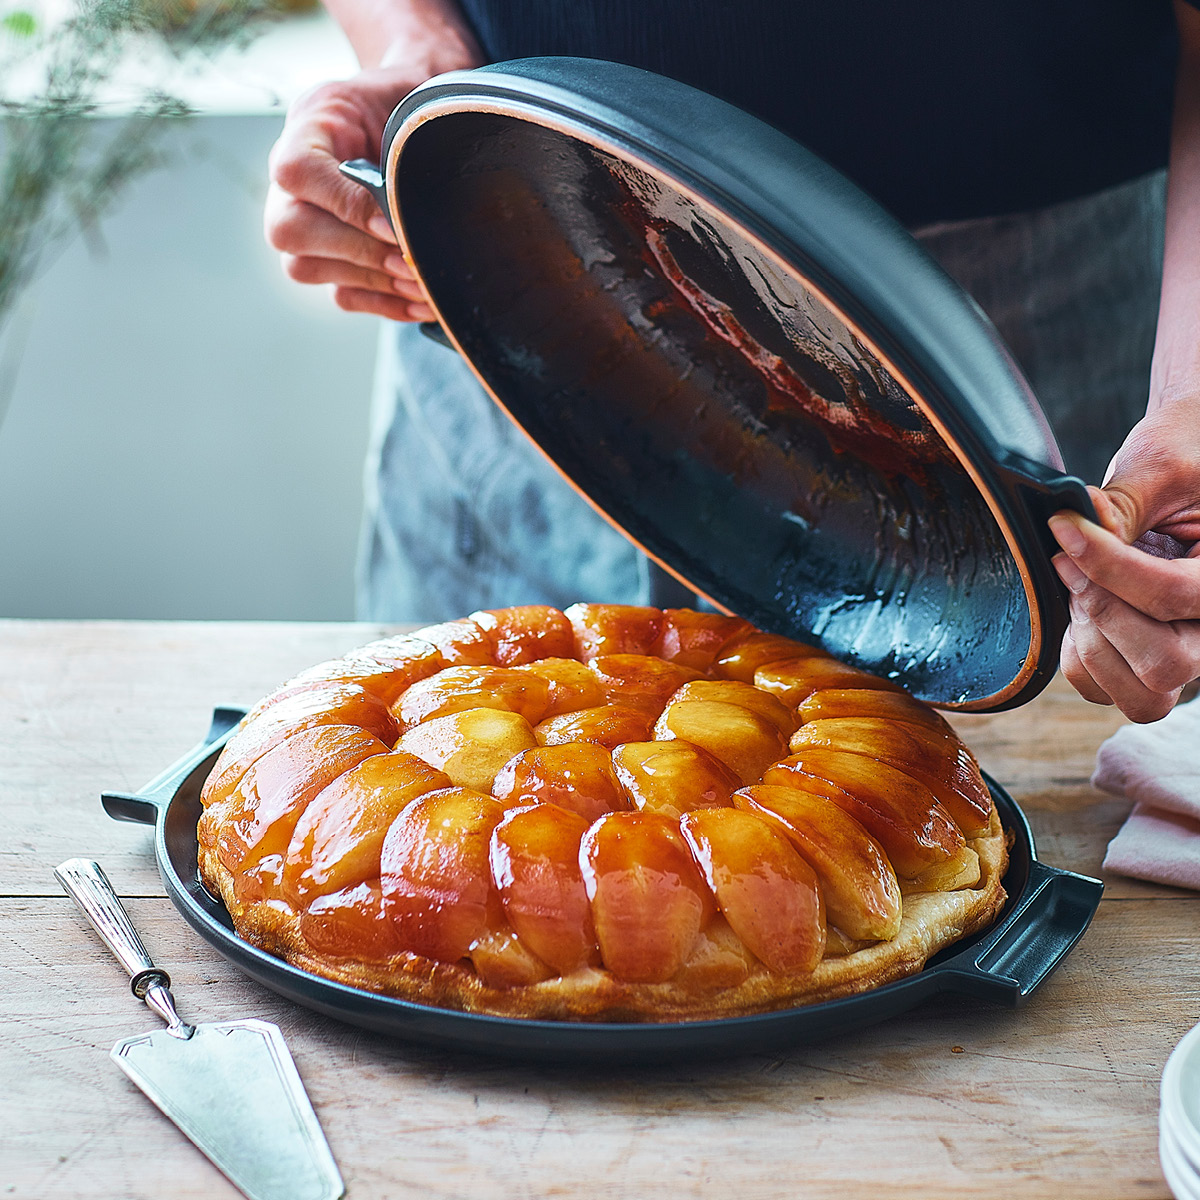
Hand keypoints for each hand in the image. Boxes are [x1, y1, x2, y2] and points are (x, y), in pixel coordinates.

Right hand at [264, 51, 477, 320]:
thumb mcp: (404, 108)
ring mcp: (301, 228)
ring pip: (307, 269)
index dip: (344, 206)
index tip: (392, 225)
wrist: (415, 127)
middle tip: (412, 262)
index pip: (296, 172)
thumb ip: (401, 151)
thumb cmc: (407, 110)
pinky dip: (385, 304)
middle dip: (360, 253)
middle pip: (291, 230)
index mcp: (305, 131)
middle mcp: (288, 184)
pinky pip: (341, 295)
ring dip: (374, 282)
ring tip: (425, 283)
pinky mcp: (326, 263)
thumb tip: (407, 220)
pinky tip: (422, 302)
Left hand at [1048, 398, 1199, 721]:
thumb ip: (1124, 505)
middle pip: (1162, 665)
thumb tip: (1078, 529)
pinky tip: (1078, 604)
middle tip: (1071, 560)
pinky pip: (1102, 686)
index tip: (1064, 528)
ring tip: (1080, 583)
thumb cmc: (1188, 455)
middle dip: (1103, 612)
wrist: (1188, 459)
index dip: (1107, 566)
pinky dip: (1077, 653)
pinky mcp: (1143, 658)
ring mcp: (1184, 651)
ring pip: (1137, 692)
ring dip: (1091, 640)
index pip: (1170, 597)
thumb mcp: (1164, 468)